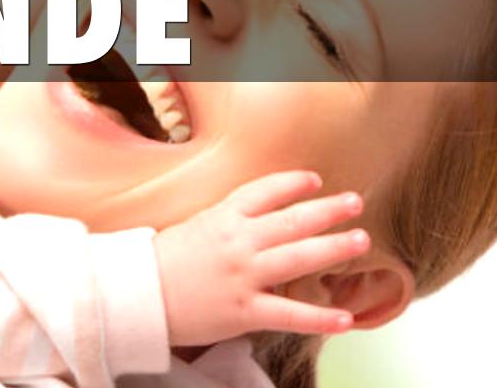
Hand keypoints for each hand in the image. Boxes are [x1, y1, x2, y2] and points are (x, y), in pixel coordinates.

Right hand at [153, 171, 368, 345]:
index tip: (314, 180)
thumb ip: (226, 222)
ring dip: (335, 248)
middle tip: (355, 202)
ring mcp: (243, 275)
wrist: (135, 294)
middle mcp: (238, 241)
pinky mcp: (244, 311)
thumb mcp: (193, 227)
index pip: (265, 191)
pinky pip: (290, 313)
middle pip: (292, 220)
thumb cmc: (160, 261)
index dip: (293, 183)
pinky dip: (320, 317)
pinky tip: (347, 317)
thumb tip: (258, 221)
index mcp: (222, 216)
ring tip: (360, 239)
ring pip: (299, 257)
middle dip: (328, 210)